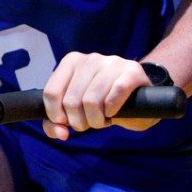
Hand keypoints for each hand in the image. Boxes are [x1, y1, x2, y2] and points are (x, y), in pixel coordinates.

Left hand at [42, 52, 161, 140]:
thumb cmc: (102, 103)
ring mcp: (112, 63)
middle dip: (79, 122)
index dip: (56, 115)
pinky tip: (113, 113)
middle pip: (71, 101)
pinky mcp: (132, 71)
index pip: (51, 93)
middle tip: (90, 122)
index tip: (66, 122)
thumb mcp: (75, 111)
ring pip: (91, 101)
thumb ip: (57, 123)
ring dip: (96, 120)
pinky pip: (114, 95)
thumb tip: (61, 133)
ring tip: (103, 119)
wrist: (140, 97)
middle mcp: (90, 59)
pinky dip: (111, 111)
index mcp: (71, 62)